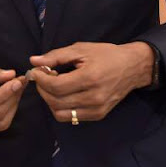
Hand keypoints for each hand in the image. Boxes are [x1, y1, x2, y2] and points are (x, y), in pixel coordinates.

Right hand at [0, 64, 25, 137]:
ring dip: (13, 105)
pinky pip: (0, 126)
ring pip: (1, 122)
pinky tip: (11, 100)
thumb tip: (11, 75)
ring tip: (17, 90)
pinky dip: (9, 113)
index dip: (4, 92)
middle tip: (21, 82)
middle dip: (12, 97)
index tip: (17, 81)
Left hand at [29, 41, 153, 122]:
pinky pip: (71, 117)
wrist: (132, 67)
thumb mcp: (80, 49)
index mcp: (89, 78)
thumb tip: (33, 61)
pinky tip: (62, 93)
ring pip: (60, 113)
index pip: (55, 87)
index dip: (40, 79)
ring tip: (52, 85)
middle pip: (55, 101)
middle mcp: (93, 98)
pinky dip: (60, 107)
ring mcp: (97, 110)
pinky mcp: (98, 115)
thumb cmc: (105, 55)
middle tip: (42, 76)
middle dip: (42, 89)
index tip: (36, 70)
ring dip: (49, 100)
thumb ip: (55, 56)